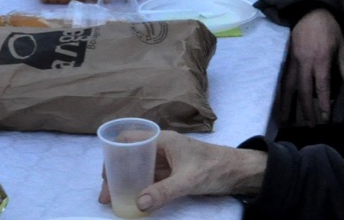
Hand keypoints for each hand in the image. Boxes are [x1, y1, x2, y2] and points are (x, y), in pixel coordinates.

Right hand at [97, 131, 266, 212]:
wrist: (237, 172)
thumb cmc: (213, 168)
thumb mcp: (188, 180)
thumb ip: (163, 191)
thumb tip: (138, 203)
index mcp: (161, 140)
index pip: (129, 139)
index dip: (114, 154)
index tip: (105, 174)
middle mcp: (160, 147)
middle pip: (131, 156)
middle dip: (116, 173)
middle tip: (106, 194)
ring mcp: (166, 160)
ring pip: (139, 168)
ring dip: (126, 181)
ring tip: (114, 199)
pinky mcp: (172, 173)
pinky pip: (149, 178)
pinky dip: (139, 187)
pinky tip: (133, 199)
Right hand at [279, 7, 343, 125]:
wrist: (307, 10)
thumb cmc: (328, 28)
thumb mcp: (342, 45)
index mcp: (320, 59)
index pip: (321, 87)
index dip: (323, 103)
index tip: (324, 118)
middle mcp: (304, 62)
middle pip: (303, 91)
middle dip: (306, 110)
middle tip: (310, 125)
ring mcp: (292, 61)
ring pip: (288, 86)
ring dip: (287, 104)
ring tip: (286, 120)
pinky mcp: (285, 58)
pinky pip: (282, 78)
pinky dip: (281, 92)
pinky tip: (279, 102)